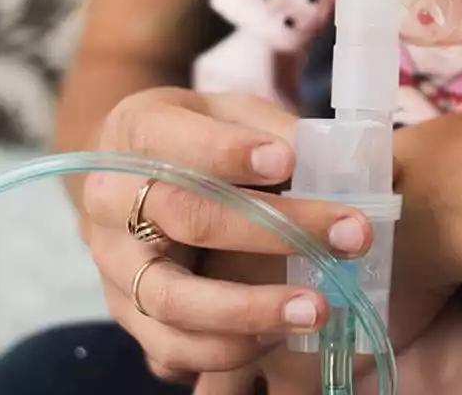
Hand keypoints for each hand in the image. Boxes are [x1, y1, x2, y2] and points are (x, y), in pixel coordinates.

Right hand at [79, 87, 375, 382]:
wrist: (133, 179)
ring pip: (173, 298)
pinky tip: (278, 334)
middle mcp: (111, 201)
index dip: (230, 152)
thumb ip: (272, 129)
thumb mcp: (230, 112)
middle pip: (186, 219)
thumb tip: (330, 161)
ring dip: (251, 310)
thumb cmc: (197, 139)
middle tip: (350, 236)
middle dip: (275, 231)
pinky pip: (169, 347)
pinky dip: (227, 349)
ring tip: (317, 309)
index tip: (288, 160)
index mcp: (136, 132)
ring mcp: (115, 263)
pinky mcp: (127, 313)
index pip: (178, 141)